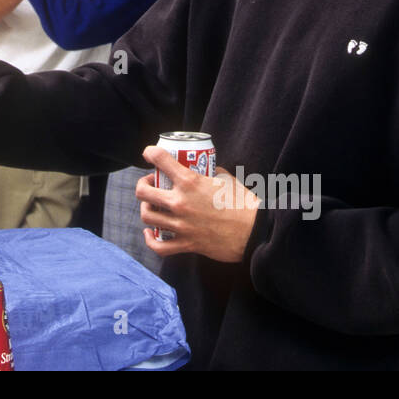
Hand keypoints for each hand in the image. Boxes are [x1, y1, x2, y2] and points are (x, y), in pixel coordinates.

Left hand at [136, 147, 259, 262]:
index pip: (160, 159)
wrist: (255, 232)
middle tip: (151, 184)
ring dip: (147, 208)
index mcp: (190, 182)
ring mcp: (181, 225)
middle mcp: (180, 202)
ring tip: (153, 206)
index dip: (150, 153)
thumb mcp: (226, 179)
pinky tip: (150, 234)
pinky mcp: (187, 244)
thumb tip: (205, 169)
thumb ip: (211, 172)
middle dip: (143, 185)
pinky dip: (150, 240)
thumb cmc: (244, 203)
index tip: (149, 154)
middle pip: (142, 192)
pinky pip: (159, 246)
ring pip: (147, 216)